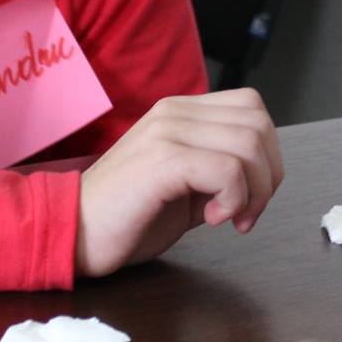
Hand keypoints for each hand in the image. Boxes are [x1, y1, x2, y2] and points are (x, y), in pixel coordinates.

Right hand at [74, 88, 281, 276]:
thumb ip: (219, 170)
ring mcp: (167, 131)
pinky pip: (228, 169)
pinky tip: (212, 220)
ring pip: (249, 144)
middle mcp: (174, 112)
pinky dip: (234, 199)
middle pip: (258, 124)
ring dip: (254, 191)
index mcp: (180, 112)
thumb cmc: (126, 216)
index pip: (252, 109)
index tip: (250, 196)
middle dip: (268, 176)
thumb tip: (261, 176)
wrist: (73, 233)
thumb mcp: (185, 185)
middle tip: (247, 213)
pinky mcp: (162, 159)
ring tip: (229, 218)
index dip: (267, 154)